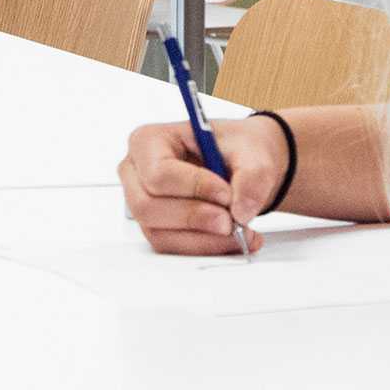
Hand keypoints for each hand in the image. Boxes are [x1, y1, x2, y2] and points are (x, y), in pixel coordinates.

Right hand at [117, 115, 289, 255]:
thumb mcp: (252, 151)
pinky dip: (205, 248)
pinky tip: (232, 240)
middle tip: (231, 221)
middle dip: (193, 218)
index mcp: (148, 141)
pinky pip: (173, 247)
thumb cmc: (235, 149)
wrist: (243, 165)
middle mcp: (137, 174)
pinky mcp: (157, 228)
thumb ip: (252, 177)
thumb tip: (240, 211)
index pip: (158, 172)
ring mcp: (143, 204)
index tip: (226, 194)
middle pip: (148, 207)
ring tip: (240, 232)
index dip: (192, 187)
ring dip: (203, 239)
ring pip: (159, 234)